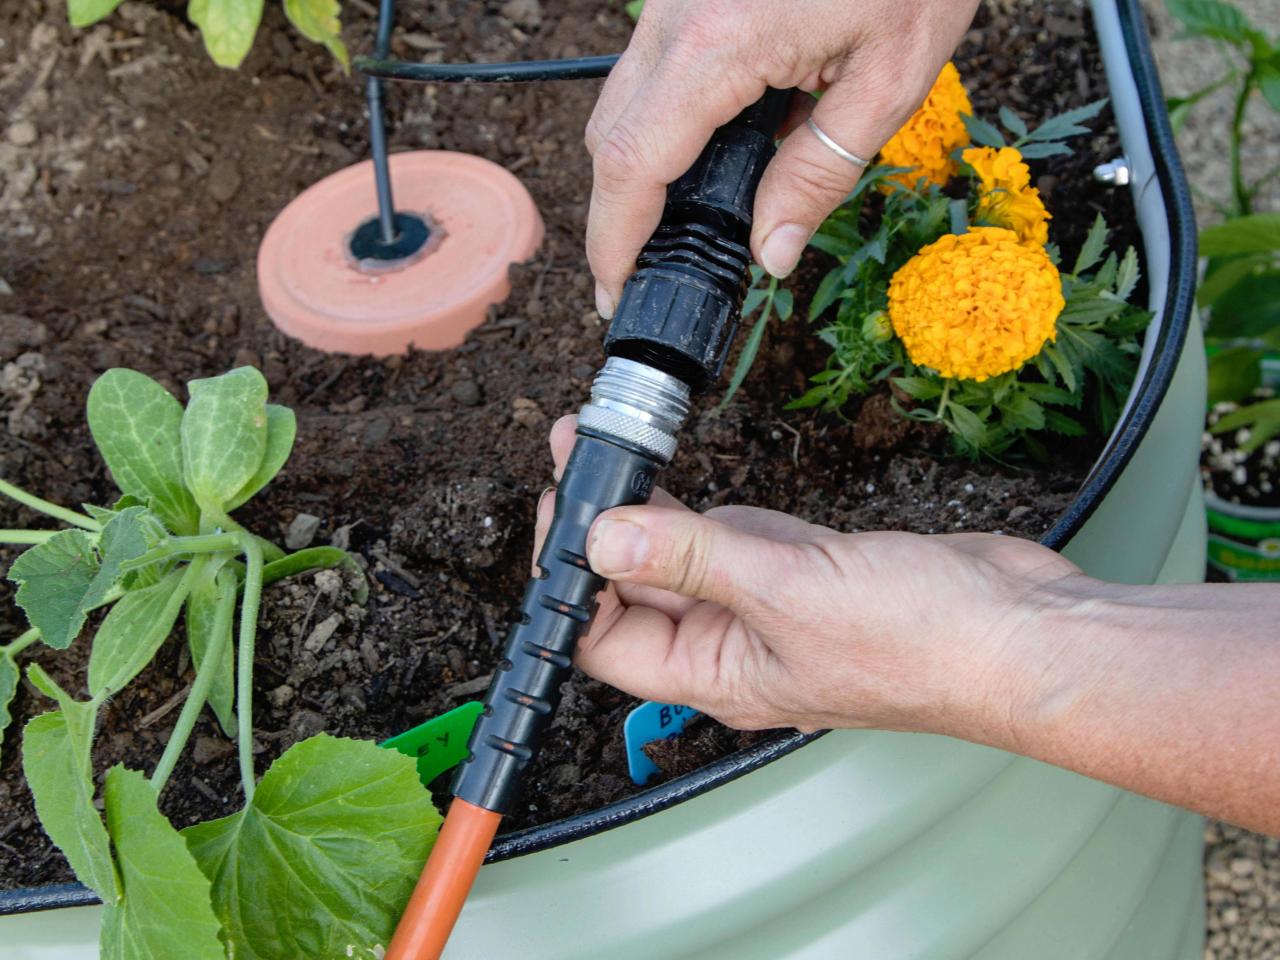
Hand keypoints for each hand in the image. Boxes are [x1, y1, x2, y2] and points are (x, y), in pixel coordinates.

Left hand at [534, 417, 1079, 738]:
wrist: (1020, 629)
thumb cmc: (921, 642)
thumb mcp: (787, 591)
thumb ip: (692, 557)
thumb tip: (602, 539)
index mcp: (717, 675)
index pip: (607, 640)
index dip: (571, 580)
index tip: (561, 509)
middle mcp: (735, 646)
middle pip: (641, 589)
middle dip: (605, 525)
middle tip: (579, 452)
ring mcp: (772, 606)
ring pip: (688, 558)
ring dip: (652, 511)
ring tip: (613, 449)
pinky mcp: (808, 570)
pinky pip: (738, 540)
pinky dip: (708, 512)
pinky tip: (681, 480)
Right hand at [585, 0, 980, 317]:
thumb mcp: (890, 80)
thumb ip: (821, 173)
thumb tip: (771, 252)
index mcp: (719, 43)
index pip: (634, 164)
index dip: (614, 240)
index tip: (615, 290)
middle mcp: (676, 15)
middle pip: (611, 135)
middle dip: (618, 214)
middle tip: (646, 270)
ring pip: (623, 101)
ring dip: (639, 168)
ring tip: (681, 222)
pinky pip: (652, 68)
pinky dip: (664, 122)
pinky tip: (715, 152)